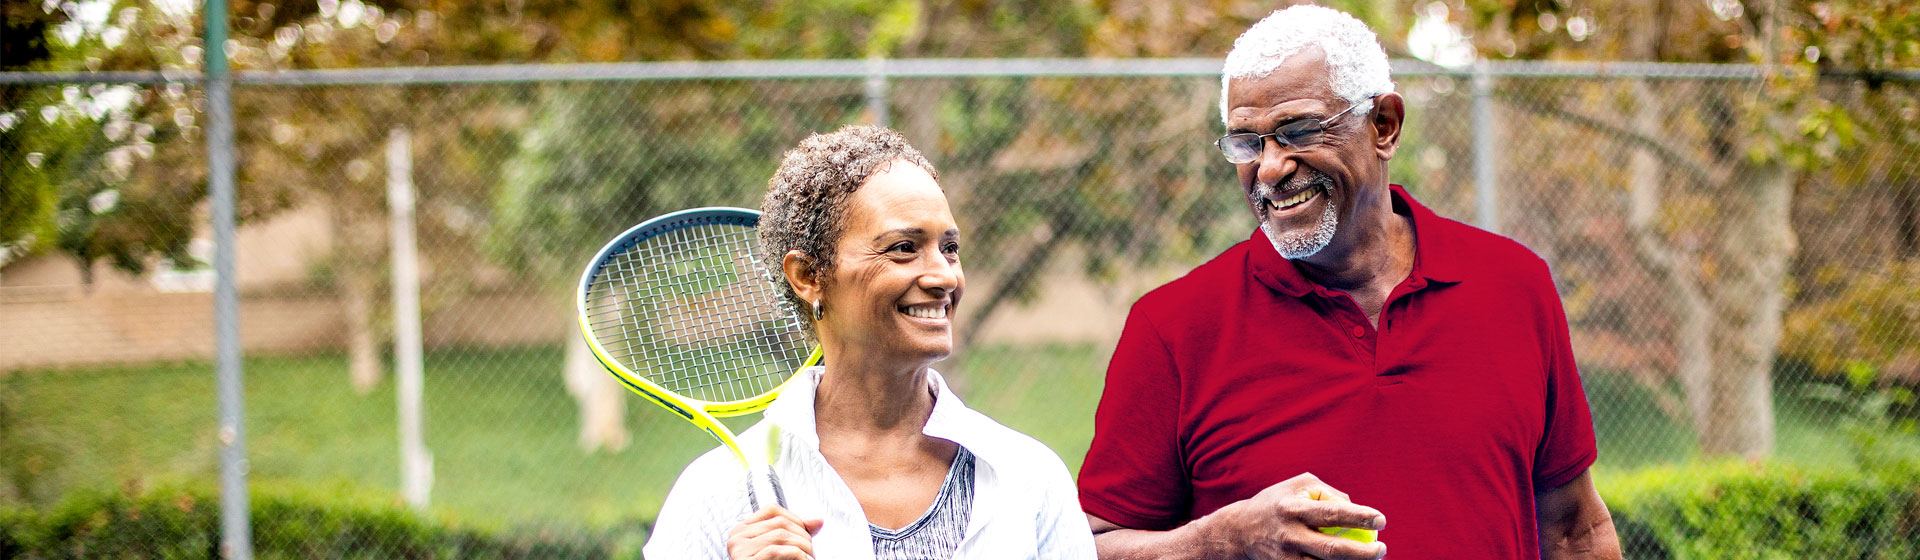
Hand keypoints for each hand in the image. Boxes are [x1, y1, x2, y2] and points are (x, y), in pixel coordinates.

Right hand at [726, 506, 824, 559]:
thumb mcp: (782, 548)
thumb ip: (797, 533)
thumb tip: (818, 521)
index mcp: (743, 530)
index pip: (772, 510)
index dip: (795, 519)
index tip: (806, 534)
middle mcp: (737, 537)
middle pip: (779, 522)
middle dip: (802, 535)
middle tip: (811, 551)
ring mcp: (738, 549)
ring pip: (780, 535)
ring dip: (802, 547)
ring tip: (809, 557)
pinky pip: (775, 550)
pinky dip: (796, 555)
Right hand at [1199, 472, 1387, 559]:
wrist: (1239, 531)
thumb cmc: (1277, 502)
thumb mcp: (1298, 486)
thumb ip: (1328, 493)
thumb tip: (1356, 508)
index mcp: (1293, 509)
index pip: (1333, 514)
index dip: (1359, 517)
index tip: (1381, 520)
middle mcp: (1289, 535)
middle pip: (1333, 550)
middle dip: (1363, 553)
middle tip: (1382, 548)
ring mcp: (1287, 558)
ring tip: (1372, 557)